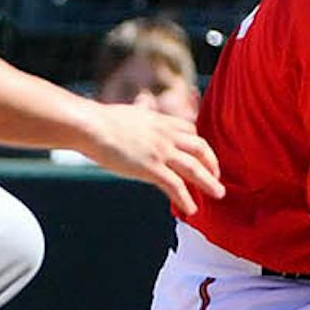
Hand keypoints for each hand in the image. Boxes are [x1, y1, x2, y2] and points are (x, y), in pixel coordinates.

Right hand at [78, 102, 223, 216]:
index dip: (200, 144)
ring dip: (209, 183)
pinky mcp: (151, 168)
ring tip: (218, 194)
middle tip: (217, 177)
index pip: (190, 129)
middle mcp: (165, 135)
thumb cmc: (102, 120)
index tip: (204, 155)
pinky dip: (186, 199)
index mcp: (160, 121)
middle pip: (200, 148)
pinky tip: (191, 210)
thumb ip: (141, 108)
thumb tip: (142, 99)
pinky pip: (176, 186)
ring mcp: (160, 152)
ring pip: (194, 168)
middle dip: (212, 163)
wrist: (90, 126)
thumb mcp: (131, 110)